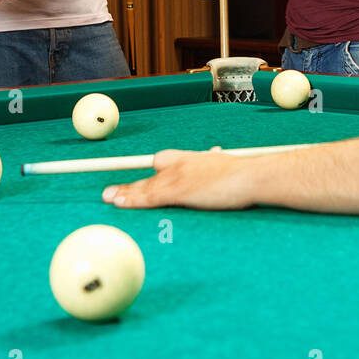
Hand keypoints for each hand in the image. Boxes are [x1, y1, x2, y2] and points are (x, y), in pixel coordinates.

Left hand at [100, 149, 256, 209]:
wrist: (250, 176)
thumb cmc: (244, 175)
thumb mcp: (226, 166)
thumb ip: (215, 165)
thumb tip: (216, 156)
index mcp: (193, 158)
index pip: (163, 161)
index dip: (149, 171)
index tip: (137, 177)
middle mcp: (181, 164)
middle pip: (149, 174)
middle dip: (128, 184)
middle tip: (109, 191)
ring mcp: (178, 177)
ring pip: (145, 187)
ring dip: (125, 193)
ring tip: (108, 198)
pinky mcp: (178, 191)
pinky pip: (150, 197)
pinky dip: (133, 200)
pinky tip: (120, 202)